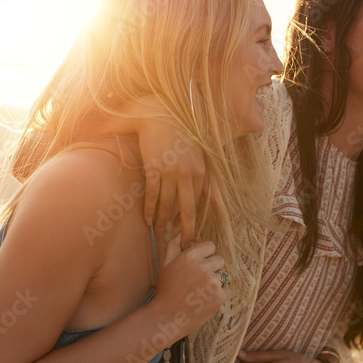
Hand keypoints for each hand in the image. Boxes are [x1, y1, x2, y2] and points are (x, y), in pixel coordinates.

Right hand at [137, 119, 207, 247]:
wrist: (160, 117)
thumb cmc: (180, 138)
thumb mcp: (198, 157)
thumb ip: (206, 181)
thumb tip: (215, 202)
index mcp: (200, 171)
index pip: (196, 203)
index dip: (191, 220)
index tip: (187, 233)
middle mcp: (187, 173)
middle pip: (186, 209)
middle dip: (184, 230)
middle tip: (182, 246)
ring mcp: (170, 171)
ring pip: (167, 204)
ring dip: (162, 221)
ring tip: (159, 232)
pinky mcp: (154, 168)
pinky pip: (152, 194)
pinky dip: (150, 209)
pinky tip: (147, 219)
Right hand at [150, 235, 227, 339]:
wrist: (165, 318)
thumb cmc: (165, 290)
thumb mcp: (165, 264)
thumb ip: (173, 244)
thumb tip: (181, 230)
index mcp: (190, 256)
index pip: (211, 246)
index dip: (205, 255)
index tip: (197, 265)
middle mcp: (203, 267)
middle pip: (219, 260)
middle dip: (211, 268)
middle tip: (196, 281)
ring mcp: (213, 282)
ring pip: (222, 275)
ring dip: (214, 282)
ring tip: (199, 292)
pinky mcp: (220, 297)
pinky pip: (227, 289)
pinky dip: (218, 295)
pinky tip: (204, 300)